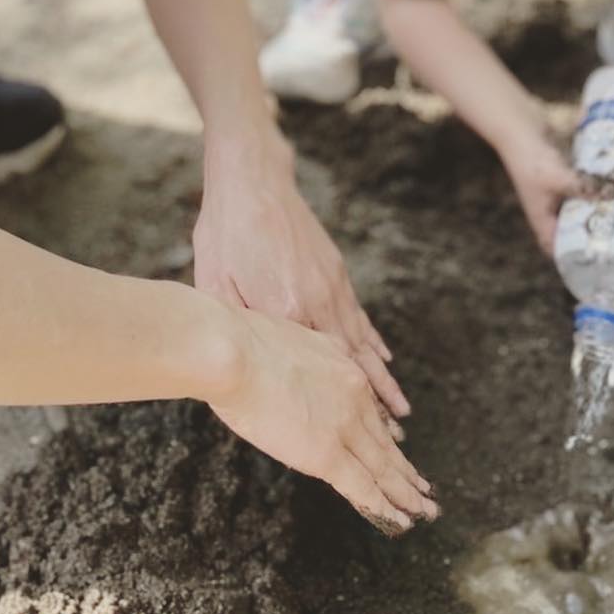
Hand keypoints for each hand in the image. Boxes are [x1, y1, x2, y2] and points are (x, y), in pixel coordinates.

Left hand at [192, 130, 408, 420]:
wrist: (252, 178)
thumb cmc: (225, 229)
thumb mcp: (213, 281)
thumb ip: (232, 325)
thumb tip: (234, 361)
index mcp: (285, 310)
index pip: (320, 368)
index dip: (343, 402)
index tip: (363, 431)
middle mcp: (316, 301)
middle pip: (351, 360)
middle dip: (376, 399)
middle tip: (397, 435)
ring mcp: (330, 284)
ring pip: (361, 340)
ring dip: (379, 375)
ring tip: (400, 408)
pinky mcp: (334, 268)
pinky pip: (358, 313)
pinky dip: (372, 338)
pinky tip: (383, 356)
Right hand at [207, 303, 438, 534]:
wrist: (233, 352)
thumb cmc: (242, 341)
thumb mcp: (291, 336)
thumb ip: (306, 358)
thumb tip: (301, 369)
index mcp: (342, 368)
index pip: (371, 409)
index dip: (387, 433)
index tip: (398, 445)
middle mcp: (352, 397)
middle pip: (385, 442)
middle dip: (405, 469)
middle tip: (423, 488)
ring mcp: (343, 427)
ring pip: (383, 467)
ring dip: (405, 492)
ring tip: (424, 508)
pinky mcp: (326, 454)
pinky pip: (363, 487)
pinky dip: (385, 505)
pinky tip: (400, 519)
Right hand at [501, 135, 584, 254]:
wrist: (519, 127)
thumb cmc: (530, 158)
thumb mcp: (559, 178)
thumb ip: (584, 188)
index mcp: (541, 216)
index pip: (554, 246)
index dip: (569, 258)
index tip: (593, 262)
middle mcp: (547, 206)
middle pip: (570, 228)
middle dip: (590, 232)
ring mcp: (554, 190)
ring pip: (578, 207)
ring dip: (595, 209)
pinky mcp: (561, 174)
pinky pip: (581, 188)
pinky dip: (593, 189)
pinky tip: (613, 188)